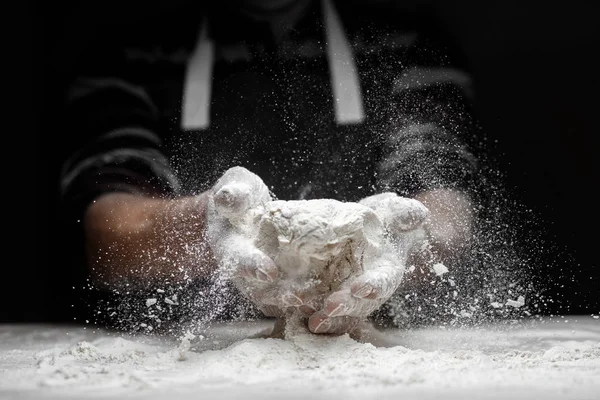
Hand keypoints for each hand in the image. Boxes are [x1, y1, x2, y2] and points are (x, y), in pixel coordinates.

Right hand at [206, 166, 305, 317]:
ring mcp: (256, 280)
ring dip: (293, 303)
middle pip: (256, 288)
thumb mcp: (235, 188)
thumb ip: (232, 193)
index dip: (252, 265)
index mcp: (228, 245)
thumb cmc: (240, 196)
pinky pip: (285, 298)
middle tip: (299, 297)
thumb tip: (228, 198)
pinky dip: (302, 302)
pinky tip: (322, 302)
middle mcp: (241, 269)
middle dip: (278, 294)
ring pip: (272, 299)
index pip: (237, 258)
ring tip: (315, 304)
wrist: (239, 212)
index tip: (270, 270)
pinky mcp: (273, 284)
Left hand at [307, 192, 428, 333]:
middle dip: (344, 305)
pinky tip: (291, 307)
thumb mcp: (394, 214)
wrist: (363, 232)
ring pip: (336, 314)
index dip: (373, 286)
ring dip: (324, 317)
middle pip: (356, 304)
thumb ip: (404, 214)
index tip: (361, 288)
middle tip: (330, 306)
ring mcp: (346, 297)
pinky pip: (316, 309)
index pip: (382, 282)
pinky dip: (305, 311)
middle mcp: (365, 291)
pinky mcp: (325, 296)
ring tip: (310, 317)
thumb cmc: (383, 223)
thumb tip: (419, 214)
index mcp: (385, 272)